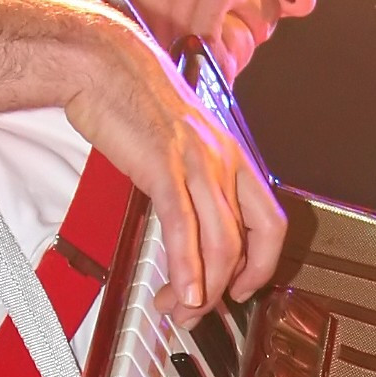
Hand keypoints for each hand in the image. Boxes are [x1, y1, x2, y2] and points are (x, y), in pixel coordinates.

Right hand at [63, 12, 286, 324]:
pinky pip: (185, 228)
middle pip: (248, 242)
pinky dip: (187, 268)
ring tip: (182, 310)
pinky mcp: (164, 167)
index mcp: (233, 157)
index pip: (271, 223)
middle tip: (203, 312)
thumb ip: (193, 182)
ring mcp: (197, 165)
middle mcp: (224, 162)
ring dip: (204, 289)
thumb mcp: (180, 144)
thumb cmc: (136, 101)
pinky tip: (183, 291)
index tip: (243, 288)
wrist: (104, 63)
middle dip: (229, 289)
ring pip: (221, 243)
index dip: (264, 264)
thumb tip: (191, 222)